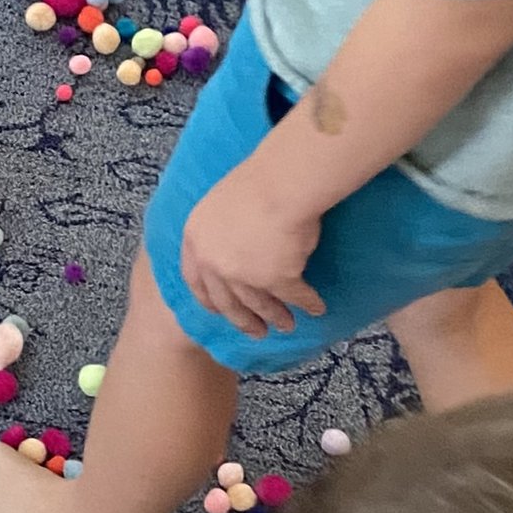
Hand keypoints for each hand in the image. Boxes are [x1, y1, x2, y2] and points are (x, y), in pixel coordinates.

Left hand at [179, 159, 325, 338]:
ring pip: (261, 304)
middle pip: (227, 302)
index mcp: (196, 240)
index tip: (217, 311)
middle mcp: (215, 263)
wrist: (282, 182)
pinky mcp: (277, 280)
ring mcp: (244, 275)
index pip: (195, 280)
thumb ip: (222, 228)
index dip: (208, 299)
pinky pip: (296, 297)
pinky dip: (308, 304)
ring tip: (287, 325)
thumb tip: (235, 242)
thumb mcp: (221, 203)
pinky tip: (317, 308)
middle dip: (243, 320)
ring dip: (277, 317)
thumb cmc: (257, 180)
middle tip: (257, 332)